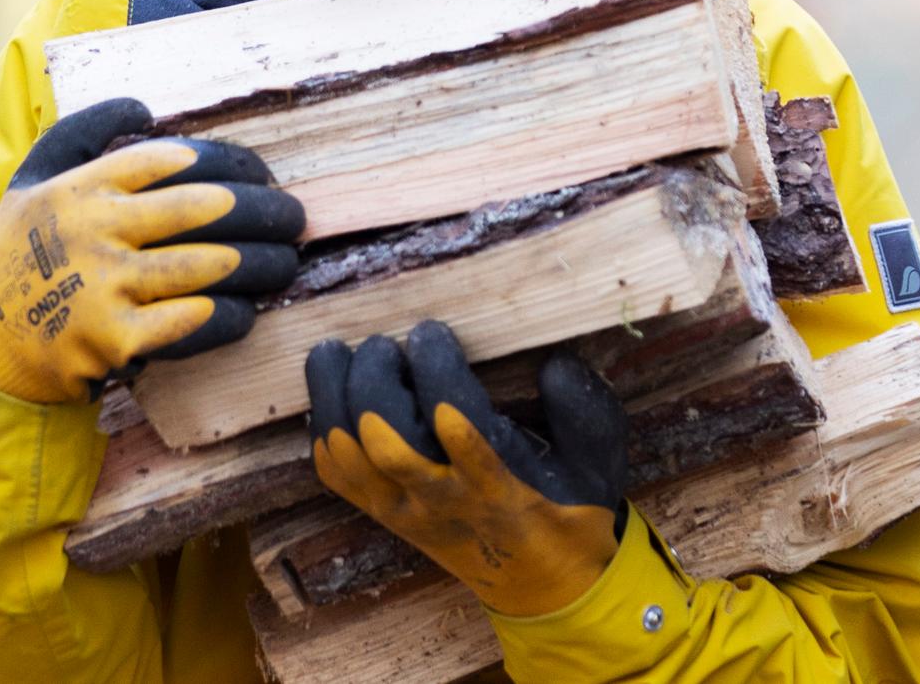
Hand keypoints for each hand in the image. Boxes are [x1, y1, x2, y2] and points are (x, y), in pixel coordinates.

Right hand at [0, 97, 304, 403]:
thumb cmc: (14, 253)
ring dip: (261, 264)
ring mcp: (105, 285)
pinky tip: (249, 309)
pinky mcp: (115, 340)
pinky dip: (229, 315)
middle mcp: (94, 229)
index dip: (230, 161)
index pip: (174, 159)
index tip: (260, 171)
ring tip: (287, 262)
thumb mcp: (31, 179)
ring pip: (208, 265)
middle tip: (295, 217)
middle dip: (263, 210)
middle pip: (204, 208)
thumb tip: (142, 103)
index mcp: (81, 185)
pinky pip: (192, 322)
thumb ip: (82, 133)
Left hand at [306, 320, 628, 615]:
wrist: (546, 589)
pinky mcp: (383, 514)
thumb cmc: (570, 512)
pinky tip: (331, 395)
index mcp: (493, 481)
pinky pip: (334, 474)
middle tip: (385, 343)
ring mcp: (403, 509)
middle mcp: (439, 497)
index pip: (449, 413)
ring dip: (332, 394)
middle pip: (379, 432)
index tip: (432, 331)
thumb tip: (554, 361)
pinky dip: (322, 429)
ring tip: (339, 354)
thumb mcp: (597, 462)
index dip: (432, 364)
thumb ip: (582, 410)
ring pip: (346, 450)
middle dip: (372, 373)